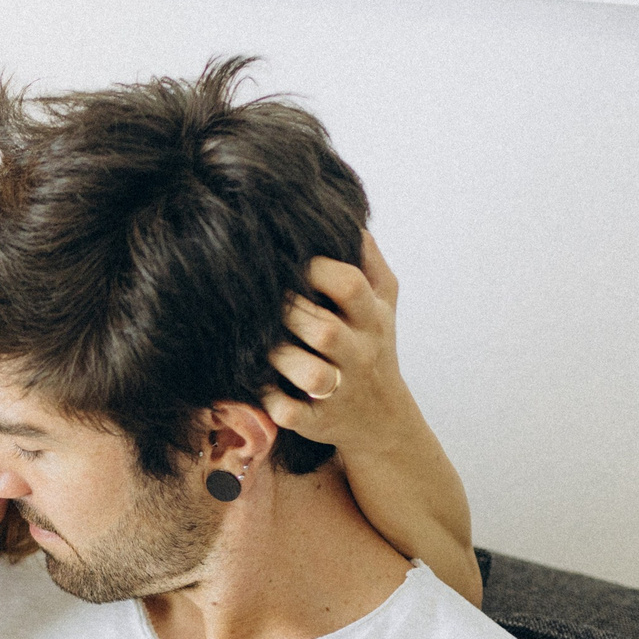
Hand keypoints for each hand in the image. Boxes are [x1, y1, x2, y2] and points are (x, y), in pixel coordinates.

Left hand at [265, 231, 423, 452]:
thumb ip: (369, 260)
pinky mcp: (319, 422)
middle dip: (288, 313)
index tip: (287, 260)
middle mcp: (359, 355)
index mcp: (372, 319)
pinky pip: (291, 413)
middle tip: (255, 299)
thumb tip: (348, 215)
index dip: (315, 270)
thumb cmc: (372, 345)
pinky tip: (254, 383)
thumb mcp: (383, 302)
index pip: (349, 286)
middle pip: (325, 331)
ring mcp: (340, 391)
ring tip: (254, 341)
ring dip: (278, 358)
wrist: (382, 418)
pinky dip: (270, 401)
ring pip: (310, 375)